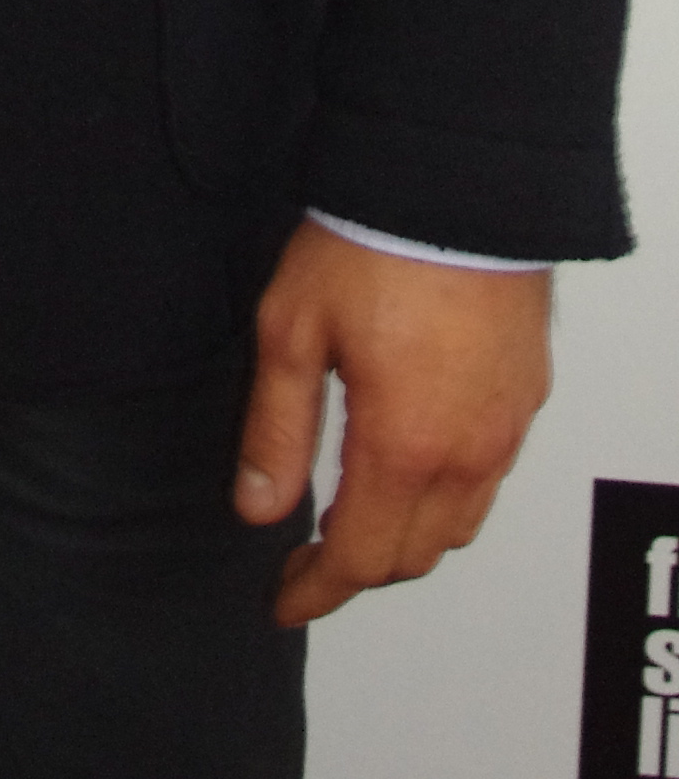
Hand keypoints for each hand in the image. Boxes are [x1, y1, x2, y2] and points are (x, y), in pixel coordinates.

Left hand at [234, 222, 550, 622]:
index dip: (316, 591)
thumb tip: (257, 508)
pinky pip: (489, 478)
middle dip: (358, 568)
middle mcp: (467, 451)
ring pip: (458, 525)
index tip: (286, 601)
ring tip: (356, 515)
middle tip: (309, 557)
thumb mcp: (292, 331)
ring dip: (407, 536)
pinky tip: (412, 463)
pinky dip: (447, 495)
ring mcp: (504, 427)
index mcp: (403, 446)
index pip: (360, 558)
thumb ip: (276, 431)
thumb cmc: (371, 243)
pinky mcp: (525, 397)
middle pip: (413, 555)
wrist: (453, 182)